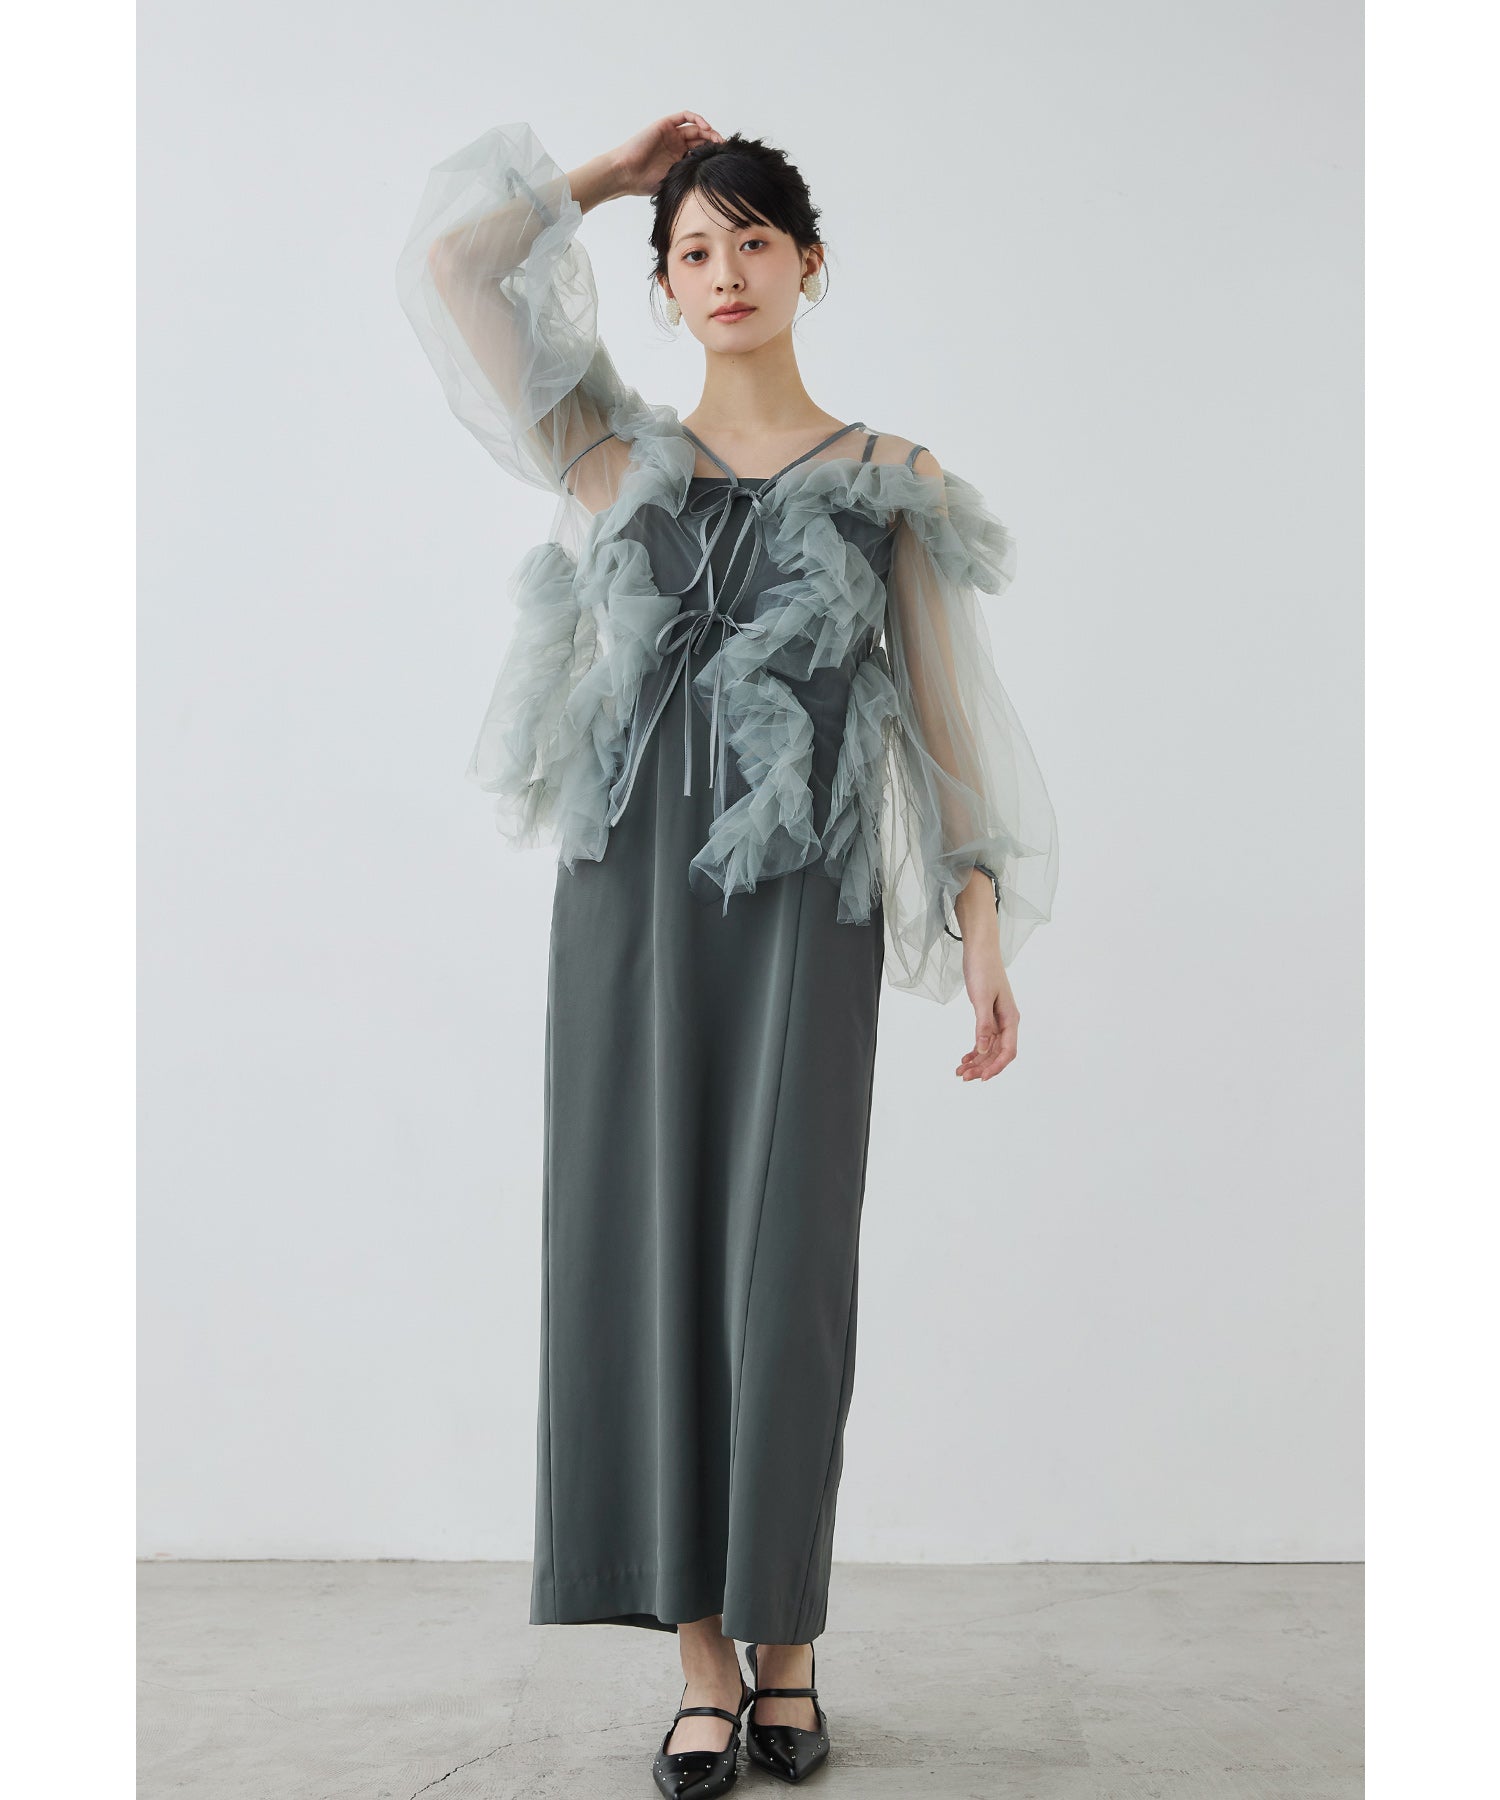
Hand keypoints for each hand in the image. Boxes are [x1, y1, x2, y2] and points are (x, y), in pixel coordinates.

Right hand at [611, 112, 723, 198]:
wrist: (626, 173)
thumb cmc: (645, 183)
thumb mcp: (673, 183)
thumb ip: (688, 179)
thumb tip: (710, 188)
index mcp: (679, 160)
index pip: (701, 153)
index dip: (712, 155)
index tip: (722, 161)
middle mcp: (676, 145)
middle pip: (701, 139)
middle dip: (714, 143)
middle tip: (723, 149)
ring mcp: (671, 134)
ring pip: (695, 127)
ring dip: (709, 131)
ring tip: (718, 139)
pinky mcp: (665, 124)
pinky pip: (684, 116)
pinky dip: (697, 118)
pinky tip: (706, 127)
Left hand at [956, 928, 1019, 1081]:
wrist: (980, 950)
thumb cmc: (983, 970)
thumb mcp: (981, 998)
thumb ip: (983, 1025)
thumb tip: (982, 1050)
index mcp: (1010, 1019)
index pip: (1008, 1051)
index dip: (996, 1066)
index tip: (981, 1077)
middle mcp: (1007, 1022)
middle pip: (998, 1053)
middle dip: (982, 1067)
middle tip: (963, 1076)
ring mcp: (998, 1019)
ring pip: (990, 1048)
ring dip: (977, 1061)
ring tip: (960, 1070)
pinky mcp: (988, 1015)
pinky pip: (984, 1039)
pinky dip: (975, 1050)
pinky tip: (965, 1058)